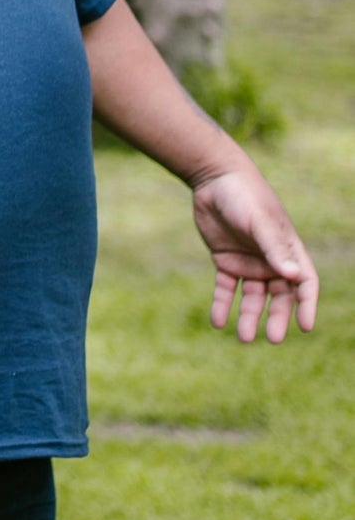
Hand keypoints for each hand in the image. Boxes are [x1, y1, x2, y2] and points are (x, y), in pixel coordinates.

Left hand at [192, 162, 317, 342]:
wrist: (214, 180)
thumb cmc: (245, 197)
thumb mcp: (261, 222)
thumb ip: (275, 248)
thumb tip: (294, 277)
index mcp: (288, 251)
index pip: (305, 284)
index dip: (306, 305)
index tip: (305, 327)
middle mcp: (271, 261)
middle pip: (279, 297)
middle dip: (276, 318)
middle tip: (271, 339)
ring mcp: (248, 262)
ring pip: (252, 298)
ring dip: (248, 317)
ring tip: (243, 337)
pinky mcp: (225, 261)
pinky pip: (226, 289)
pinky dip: (222, 305)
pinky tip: (217, 322)